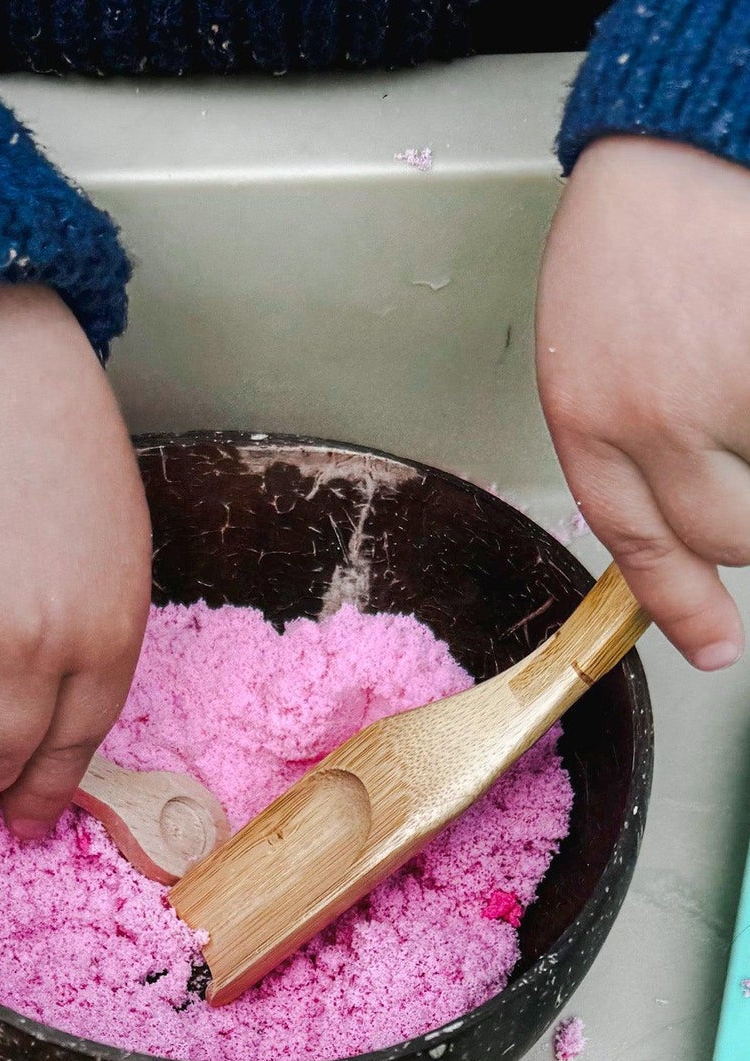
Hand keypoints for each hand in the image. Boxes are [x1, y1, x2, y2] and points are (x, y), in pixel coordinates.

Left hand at [537, 136, 749, 669]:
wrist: (675, 151)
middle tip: (747, 452)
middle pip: (733, 533)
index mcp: (590, 420)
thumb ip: (631, 445)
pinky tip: (744, 356)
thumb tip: (687, 527)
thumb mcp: (590, 361)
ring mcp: (733, 385)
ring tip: (739, 372)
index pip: (638, 545)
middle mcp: (656, 415)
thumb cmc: (631, 246)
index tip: (714, 647)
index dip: (683, 607)